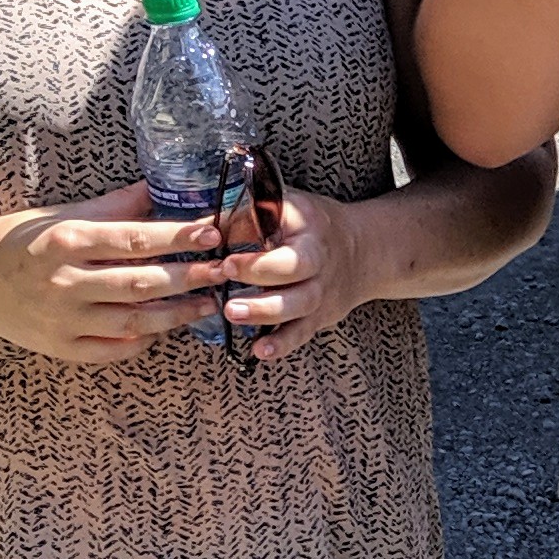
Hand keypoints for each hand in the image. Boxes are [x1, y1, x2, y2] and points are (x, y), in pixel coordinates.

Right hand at [0, 183, 227, 363]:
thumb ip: (112, 206)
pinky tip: (166, 328)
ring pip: (134, 322)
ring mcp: (63, 320)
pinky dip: (144, 340)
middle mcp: (64, 282)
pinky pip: (114, 349)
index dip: (178, 237)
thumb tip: (160, 187)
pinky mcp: (62, 348)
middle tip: (225, 270)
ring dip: (177, 314)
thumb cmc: (20, 242)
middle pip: (140, 283)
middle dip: (190, 278)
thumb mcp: (60, 215)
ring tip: (209, 303)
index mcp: (65, 241)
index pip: (133, 239)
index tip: (213, 232)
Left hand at [219, 183, 369, 363]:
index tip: (226, 255)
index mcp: (306, 222)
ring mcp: (322, 288)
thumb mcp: (284, 207)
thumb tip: (196, 231)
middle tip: (225, 275)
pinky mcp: (320, 315)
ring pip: (298, 303)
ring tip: (232, 313)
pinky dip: (282, 344)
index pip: (282, 228)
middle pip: (295, 267)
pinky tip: (260, 351)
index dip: (256, 234)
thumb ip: (242, 217)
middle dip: (259, 272)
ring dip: (265, 310)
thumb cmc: (309, 227)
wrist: (362, 251)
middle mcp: (318, 256)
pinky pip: (302, 332)